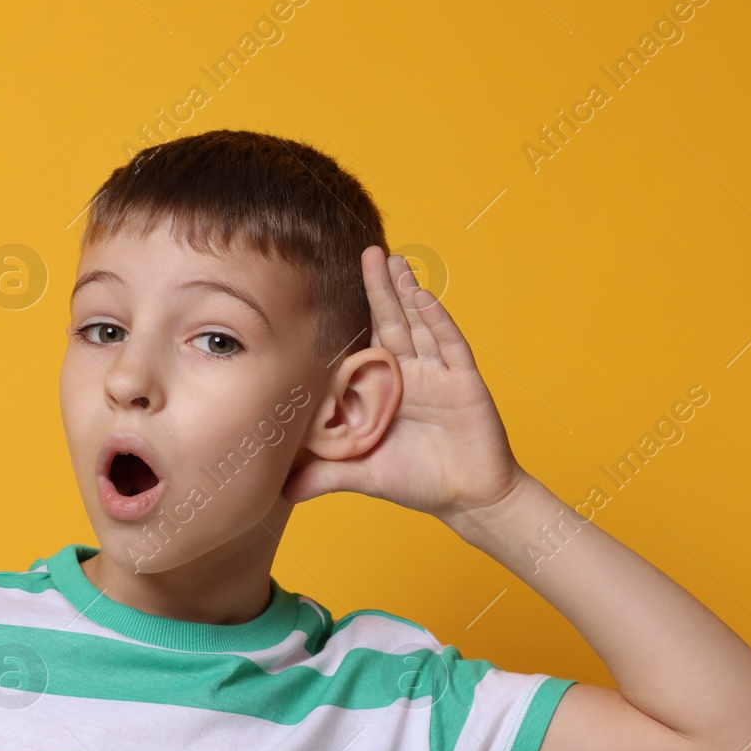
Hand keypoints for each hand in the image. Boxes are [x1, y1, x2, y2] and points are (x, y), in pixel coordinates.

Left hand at [282, 247, 528, 528]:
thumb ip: (324, 476)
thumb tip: (279, 491)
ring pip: (419, 324)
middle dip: (378, 288)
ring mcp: (439, 374)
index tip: (330, 285)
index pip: (364, 345)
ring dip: (406, 292)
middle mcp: (412, 374)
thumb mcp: (363, 475)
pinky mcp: (465, 381)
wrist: (471, 499)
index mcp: (385, 389)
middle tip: (365, 251)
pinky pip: (450, 344)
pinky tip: (423, 295)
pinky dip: (437, 319)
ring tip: (391, 260)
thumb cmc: (419, 483)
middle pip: (391, 322)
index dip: (350, 316)